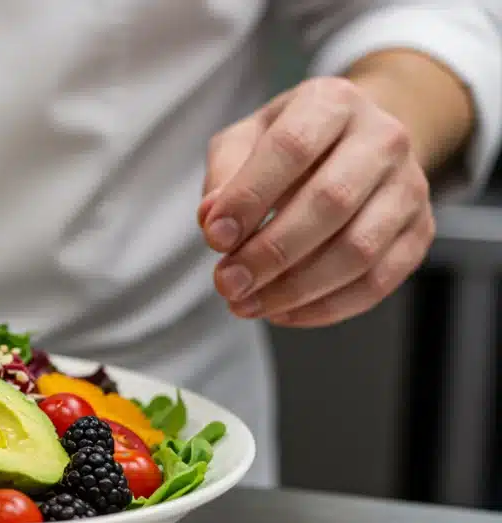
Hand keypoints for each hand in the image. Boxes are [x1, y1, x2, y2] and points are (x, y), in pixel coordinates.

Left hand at [199, 76, 434, 327]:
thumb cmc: (288, 144)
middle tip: (227, 283)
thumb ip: (223, 174)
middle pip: (330, 202)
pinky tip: (283, 311)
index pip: (292, 148)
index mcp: (333, 102)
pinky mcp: (419, 230)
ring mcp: (410, 185)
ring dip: (296, 288)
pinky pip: (378, 281)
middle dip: (270, 252)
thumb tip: (212, 219)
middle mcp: (383, 137)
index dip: (250, 197)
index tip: (214, 238)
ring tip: (247, 304)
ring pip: (359, 250)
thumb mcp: (245, 140)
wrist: (355, 143)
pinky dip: (326, 306)